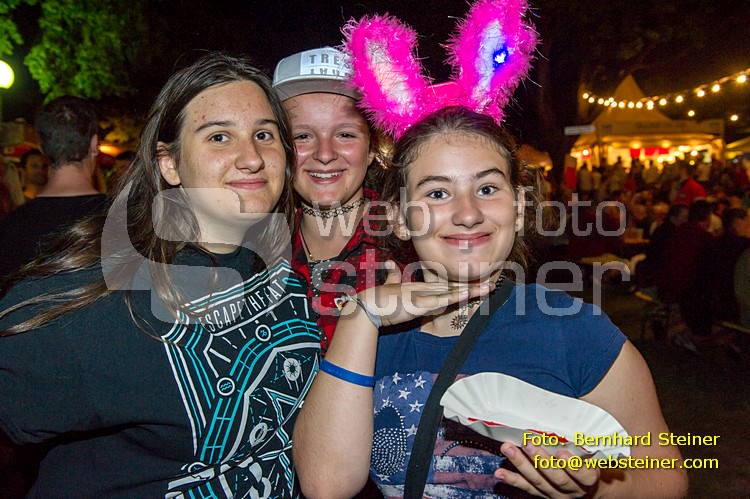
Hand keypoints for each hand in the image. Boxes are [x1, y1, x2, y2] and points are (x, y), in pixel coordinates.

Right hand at [355, 261, 494, 326]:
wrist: (368, 306)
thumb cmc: (377, 299)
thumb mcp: (389, 286)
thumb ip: (393, 276)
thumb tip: (391, 265)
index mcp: (421, 288)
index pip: (447, 287)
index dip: (463, 284)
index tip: (478, 281)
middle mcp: (426, 290)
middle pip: (455, 288)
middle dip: (474, 286)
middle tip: (495, 282)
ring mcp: (425, 297)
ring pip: (454, 293)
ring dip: (473, 290)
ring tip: (490, 287)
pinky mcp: (421, 304)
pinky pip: (443, 301)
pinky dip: (457, 297)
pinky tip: (469, 294)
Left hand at [495, 443, 599, 497]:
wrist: (587, 489)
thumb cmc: (588, 464)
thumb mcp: (593, 455)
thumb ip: (584, 444)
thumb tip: (573, 418)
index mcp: (589, 479)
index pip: (584, 475)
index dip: (573, 465)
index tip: (562, 451)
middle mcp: (572, 489)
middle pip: (557, 478)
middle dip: (541, 460)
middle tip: (528, 444)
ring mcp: (555, 494)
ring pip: (538, 481)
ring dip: (521, 464)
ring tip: (508, 449)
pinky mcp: (542, 495)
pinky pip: (526, 487)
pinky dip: (512, 479)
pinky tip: (500, 473)